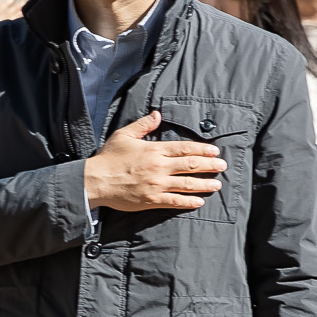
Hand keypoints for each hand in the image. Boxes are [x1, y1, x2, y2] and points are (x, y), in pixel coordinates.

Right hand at [83, 110, 223, 213]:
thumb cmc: (108, 158)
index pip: (185, 149)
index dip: (203, 150)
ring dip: (205, 184)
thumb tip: (157, 115)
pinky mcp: (151, 199)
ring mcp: (156, 184)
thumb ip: (143, 125)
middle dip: (210, 165)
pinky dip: (189, 202)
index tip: (214, 151)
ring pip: (187, 184)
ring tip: (217, 184)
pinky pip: (175, 201)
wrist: (94, 181)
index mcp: (154, 150)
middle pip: (191, 165)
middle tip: (222, 166)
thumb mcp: (123, 136)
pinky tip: (199, 202)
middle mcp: (159, 167)